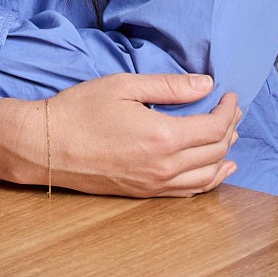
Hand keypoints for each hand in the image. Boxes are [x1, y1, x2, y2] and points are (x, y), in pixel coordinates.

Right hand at [0, 72, 240, 197]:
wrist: (46, 146)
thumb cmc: (79, 110)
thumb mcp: (123, 86)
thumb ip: (168, 86)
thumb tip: (206, 84)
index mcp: (163, 136)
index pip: (214, 127)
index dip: (228, 110)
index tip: (230, 94)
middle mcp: (165, 166)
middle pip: (216, 151)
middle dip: (230, 128)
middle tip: (231, 110)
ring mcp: (156, 183)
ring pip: (208, 175)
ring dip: (225, 155)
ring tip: (230, 137)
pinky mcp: (145, 192)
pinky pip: (189, 191)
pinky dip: (209, 179)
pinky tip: (215, 170)